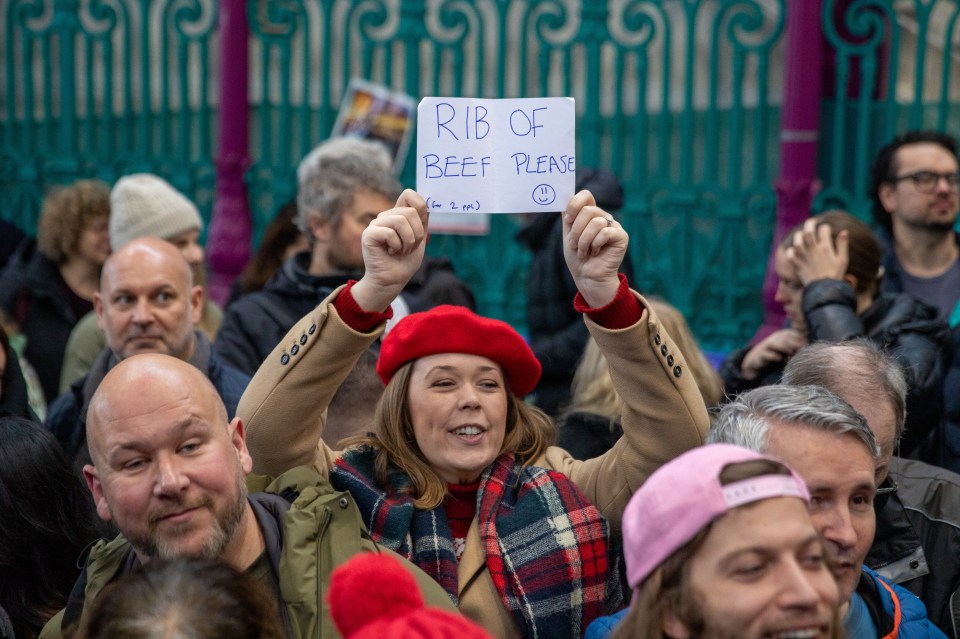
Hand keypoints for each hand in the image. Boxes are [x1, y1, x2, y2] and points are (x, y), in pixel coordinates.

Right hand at [351, 190, 427, 311]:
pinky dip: (396, 245)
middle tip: (409, 247)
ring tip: (401, 251)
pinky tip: (391, 252)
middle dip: (416, 233)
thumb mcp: (419, 238)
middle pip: (410, 211)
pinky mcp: (369, 234)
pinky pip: (390, 232)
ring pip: (401, 220)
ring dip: (408, 241)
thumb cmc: (405, 261)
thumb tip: (427, 203)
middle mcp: (386, 216)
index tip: (423, 222)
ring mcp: (376, 224)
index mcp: (398, 215)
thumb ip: (422, 221)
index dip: (420, 204)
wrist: (393, 280)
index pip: (408, 195)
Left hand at [562, 190, 628, 307]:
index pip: (586, 195)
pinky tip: (596, 252)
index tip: (568, 220)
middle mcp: (603, 217)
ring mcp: (613, 226)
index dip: (575, 205)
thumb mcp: (568, 235)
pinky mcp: (621, 236)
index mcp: (590, 214)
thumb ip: (568, 217)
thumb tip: (563, 199)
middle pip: (588, 210)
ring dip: (584, 240)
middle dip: (576, 230)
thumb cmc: (578, 257)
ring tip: (584, 252)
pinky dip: (596, 244)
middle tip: (574, 245)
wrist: (587, 276)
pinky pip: (605, 232)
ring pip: (596, 222)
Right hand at [740, 328, 806, 379]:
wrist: (756, 359)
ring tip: (791, 353)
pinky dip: (773, 356)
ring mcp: (766, 346)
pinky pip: (767, 354)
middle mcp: (774, 338)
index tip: (807, 346)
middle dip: (794, 343)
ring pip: (776, 344)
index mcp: (781, 334)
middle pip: (785, 338)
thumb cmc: (775, 353)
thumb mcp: (786, 348)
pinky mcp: (761, 354)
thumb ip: (796, 346)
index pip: (792, 333)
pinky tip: (779, 358)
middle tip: (802, 350)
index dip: (800, 339)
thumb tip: (808, 346)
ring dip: (784, 348)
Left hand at [788, 218, 847, 285]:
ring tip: (801, 234)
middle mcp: (813, 251)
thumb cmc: (836, 275)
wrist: (824, 291)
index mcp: (826, 248)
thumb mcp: (843, 260)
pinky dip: (790, 251)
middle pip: (808, 232)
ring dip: (798, 236)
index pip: (823, 230)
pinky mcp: (797, 266)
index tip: (825, 229)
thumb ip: (842, 245)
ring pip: (797, 242)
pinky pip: (790, 255)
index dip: (824, 227)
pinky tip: (794, 250)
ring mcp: (804, 258)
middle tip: (811, 222)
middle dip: (809, 224)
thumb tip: (844, 232)